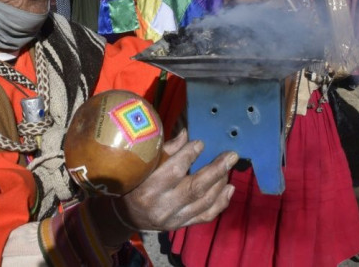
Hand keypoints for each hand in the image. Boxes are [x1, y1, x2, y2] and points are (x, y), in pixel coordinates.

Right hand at [117, 129, 237, 231]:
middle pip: (195, 188)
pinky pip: (206, 216)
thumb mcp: (145, 164)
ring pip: (204, 202)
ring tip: (229, 168)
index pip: (174, 171)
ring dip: (220, 183)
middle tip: (231, 155)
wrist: (128, 215)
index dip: (189, 155)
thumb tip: (187, 133)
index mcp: (148, 188)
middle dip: (216, 169)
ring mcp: (173, 219)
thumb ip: (166, 150)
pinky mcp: (181, 226)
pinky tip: (229, 188)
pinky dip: (221, 202)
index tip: (201, 143)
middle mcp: (161, 206)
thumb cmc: (135, 182)